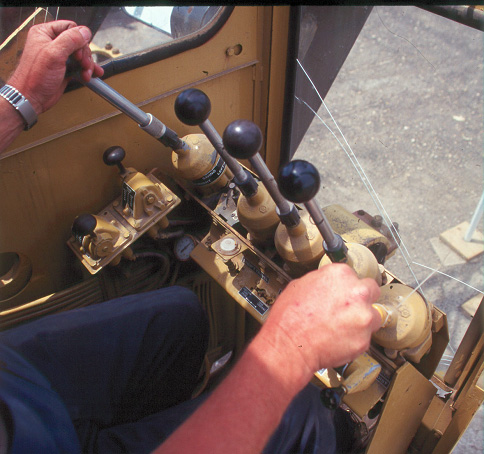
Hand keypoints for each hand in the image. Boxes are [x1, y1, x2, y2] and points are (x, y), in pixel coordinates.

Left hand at [7, 20, 103, 114]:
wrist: (32, 98)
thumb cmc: (35, 77)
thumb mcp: (54, 54)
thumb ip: (70, 40)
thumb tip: (85, 32)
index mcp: (45, 33)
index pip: (70, 27)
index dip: (78, 39)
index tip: (79, 53)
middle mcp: (52, 43)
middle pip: (78, 42)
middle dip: (85, 55)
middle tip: (84, 64)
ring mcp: (59, 57)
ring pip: (81, 55)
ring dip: (88, 65)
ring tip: (87, 73)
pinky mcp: (64, 69)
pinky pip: (80, 66)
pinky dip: (87, 71)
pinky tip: (91, 75)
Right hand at [260, 263, 381, 378]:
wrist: (289, 345)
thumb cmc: (290, 317)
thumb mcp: (300, 285)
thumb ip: (322, 281)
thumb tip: (329, 285)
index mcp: (340, 274)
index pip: (354, 275)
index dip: (347, 287)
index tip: (343, 294)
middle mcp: (356, 292)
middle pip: (372, 290)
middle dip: (362, 299)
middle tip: (348, 309)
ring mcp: (363, 316)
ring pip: (374, 315)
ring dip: (362, 320)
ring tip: (343, 327)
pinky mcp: (364, 339)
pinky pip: (365, 337)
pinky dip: (355, 339)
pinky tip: (338, 339)